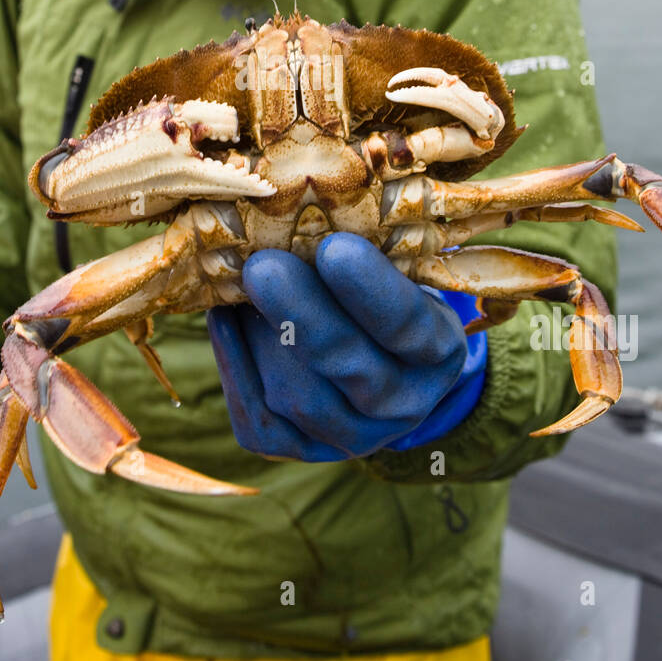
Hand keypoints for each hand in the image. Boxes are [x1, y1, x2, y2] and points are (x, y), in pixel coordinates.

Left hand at [207, 232, 484, 461]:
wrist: (376, 359)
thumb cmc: (383, 291)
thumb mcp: (397, 270)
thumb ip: (365, 252)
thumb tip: (300, 210)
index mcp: (438, 353)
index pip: (406, 327)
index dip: (371, 291)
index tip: (335, 247)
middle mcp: (401, 407)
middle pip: (347, 367)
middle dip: (300, 314)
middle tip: (262, 266)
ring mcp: (349, 437)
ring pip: (296, 397)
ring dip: (261, 335)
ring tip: (240, 281)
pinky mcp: (296, 449)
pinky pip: (257, 418)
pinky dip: (233, 362)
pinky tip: (223, 316)